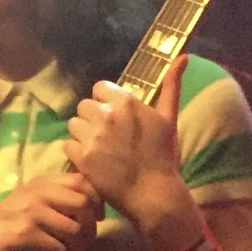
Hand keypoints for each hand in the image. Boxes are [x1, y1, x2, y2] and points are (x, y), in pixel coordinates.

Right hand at [0, 172, 103, 250]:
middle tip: (84, 245)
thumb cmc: (0, 229)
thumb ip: (51, 200)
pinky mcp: (25, 234)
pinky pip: (60, 249)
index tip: (96, 219)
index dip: (96, 200)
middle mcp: (37, 192)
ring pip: (75, 229)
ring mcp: (31, 212)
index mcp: (39, 182)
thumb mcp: (26, 205)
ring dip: (79, 250)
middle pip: (83, 204)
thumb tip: (87, 208)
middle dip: (90, 228)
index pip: (81, 180)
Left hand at [65, 54, 187, 223]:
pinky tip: (92, 161)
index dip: (104, 102)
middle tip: (106, 136)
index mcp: (127, 103)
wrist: (153, 193)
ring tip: (98, 149)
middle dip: (92, 119)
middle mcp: (107, 116)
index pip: (99, 88)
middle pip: (84, 106)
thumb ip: (171, 86)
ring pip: (73, 124)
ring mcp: (93, 137)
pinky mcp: (82, 158)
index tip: (113, 118)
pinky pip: (68, 145)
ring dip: (82, 135)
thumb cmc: (162, 156)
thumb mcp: (168, 118)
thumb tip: (183, 57)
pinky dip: (77, 153)